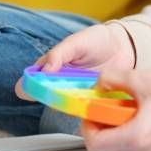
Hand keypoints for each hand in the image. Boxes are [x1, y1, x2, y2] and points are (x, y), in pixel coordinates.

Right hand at [14, 23, 135, 100]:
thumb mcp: (75, 43)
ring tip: (78, 93)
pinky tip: (90, 101)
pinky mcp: (91, 100)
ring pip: (65, 105)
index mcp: (51, 67)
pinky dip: (86, 108)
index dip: (28, 87)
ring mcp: (76, 93)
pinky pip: (84, 109)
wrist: (121, 46)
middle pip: (48, 96)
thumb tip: (44, 70)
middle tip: (59, 91)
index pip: (33, 80)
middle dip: (51, 97)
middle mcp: (61, 82)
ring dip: (69, 103)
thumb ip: (58, 54)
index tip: (28, 91)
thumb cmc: (95, 41)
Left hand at [79, 69, 150, 150]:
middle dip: (99, 124)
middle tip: (104, 104)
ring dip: (112, 128)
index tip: (91, 108)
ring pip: (115, 148)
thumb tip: (97, 83)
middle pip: (104, 146)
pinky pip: (129, 147)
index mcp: (136, 137)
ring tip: (121, 107)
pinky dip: (124, 132)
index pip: (95, 143)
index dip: (87, 125)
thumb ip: (112, 79)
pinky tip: (133, 114)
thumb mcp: (140, 78)